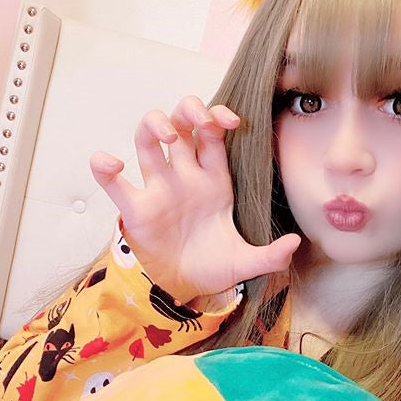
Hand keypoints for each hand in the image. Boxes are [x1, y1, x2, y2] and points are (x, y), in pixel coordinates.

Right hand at [89, 96, 300, 303]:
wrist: (184, 290)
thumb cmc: (213, 267)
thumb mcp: (246, 263)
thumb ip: (271, 255)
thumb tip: (296, 242)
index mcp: (214, 180)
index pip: (213, 135)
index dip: (218, 118)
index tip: (231, 121)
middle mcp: (185, 177)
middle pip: (180, 124)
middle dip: (187, 110)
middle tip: (199, 119)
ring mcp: (158, 189)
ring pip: (147, 140)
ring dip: (153, 125)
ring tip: (167, 137)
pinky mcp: (135, 208)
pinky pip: (114, 182)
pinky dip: (104, 166)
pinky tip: (110, 163)